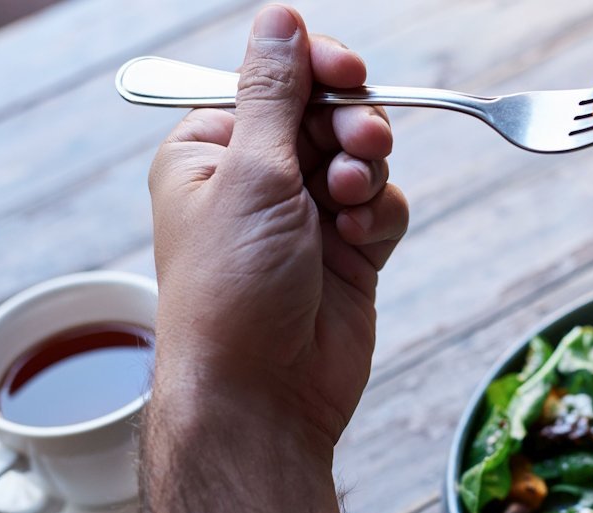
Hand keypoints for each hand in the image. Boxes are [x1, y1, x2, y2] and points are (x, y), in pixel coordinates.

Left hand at [148, 4, 408, 446]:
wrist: (260, 396)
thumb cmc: (231, 291)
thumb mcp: (250, 173)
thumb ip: (274, 92)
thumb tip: (279, 19)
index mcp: (212, 150)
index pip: (275, 81)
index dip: (316, 70)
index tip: (346, 71)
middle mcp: (257, 180)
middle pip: (328, 114)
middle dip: (350, 127)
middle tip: (360, 144)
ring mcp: (304, 220)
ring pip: (364, 160)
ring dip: (366, 174)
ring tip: (347, 206)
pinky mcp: (345, 257)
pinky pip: (381, 209)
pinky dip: (376, 220)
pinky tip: (356, 245)